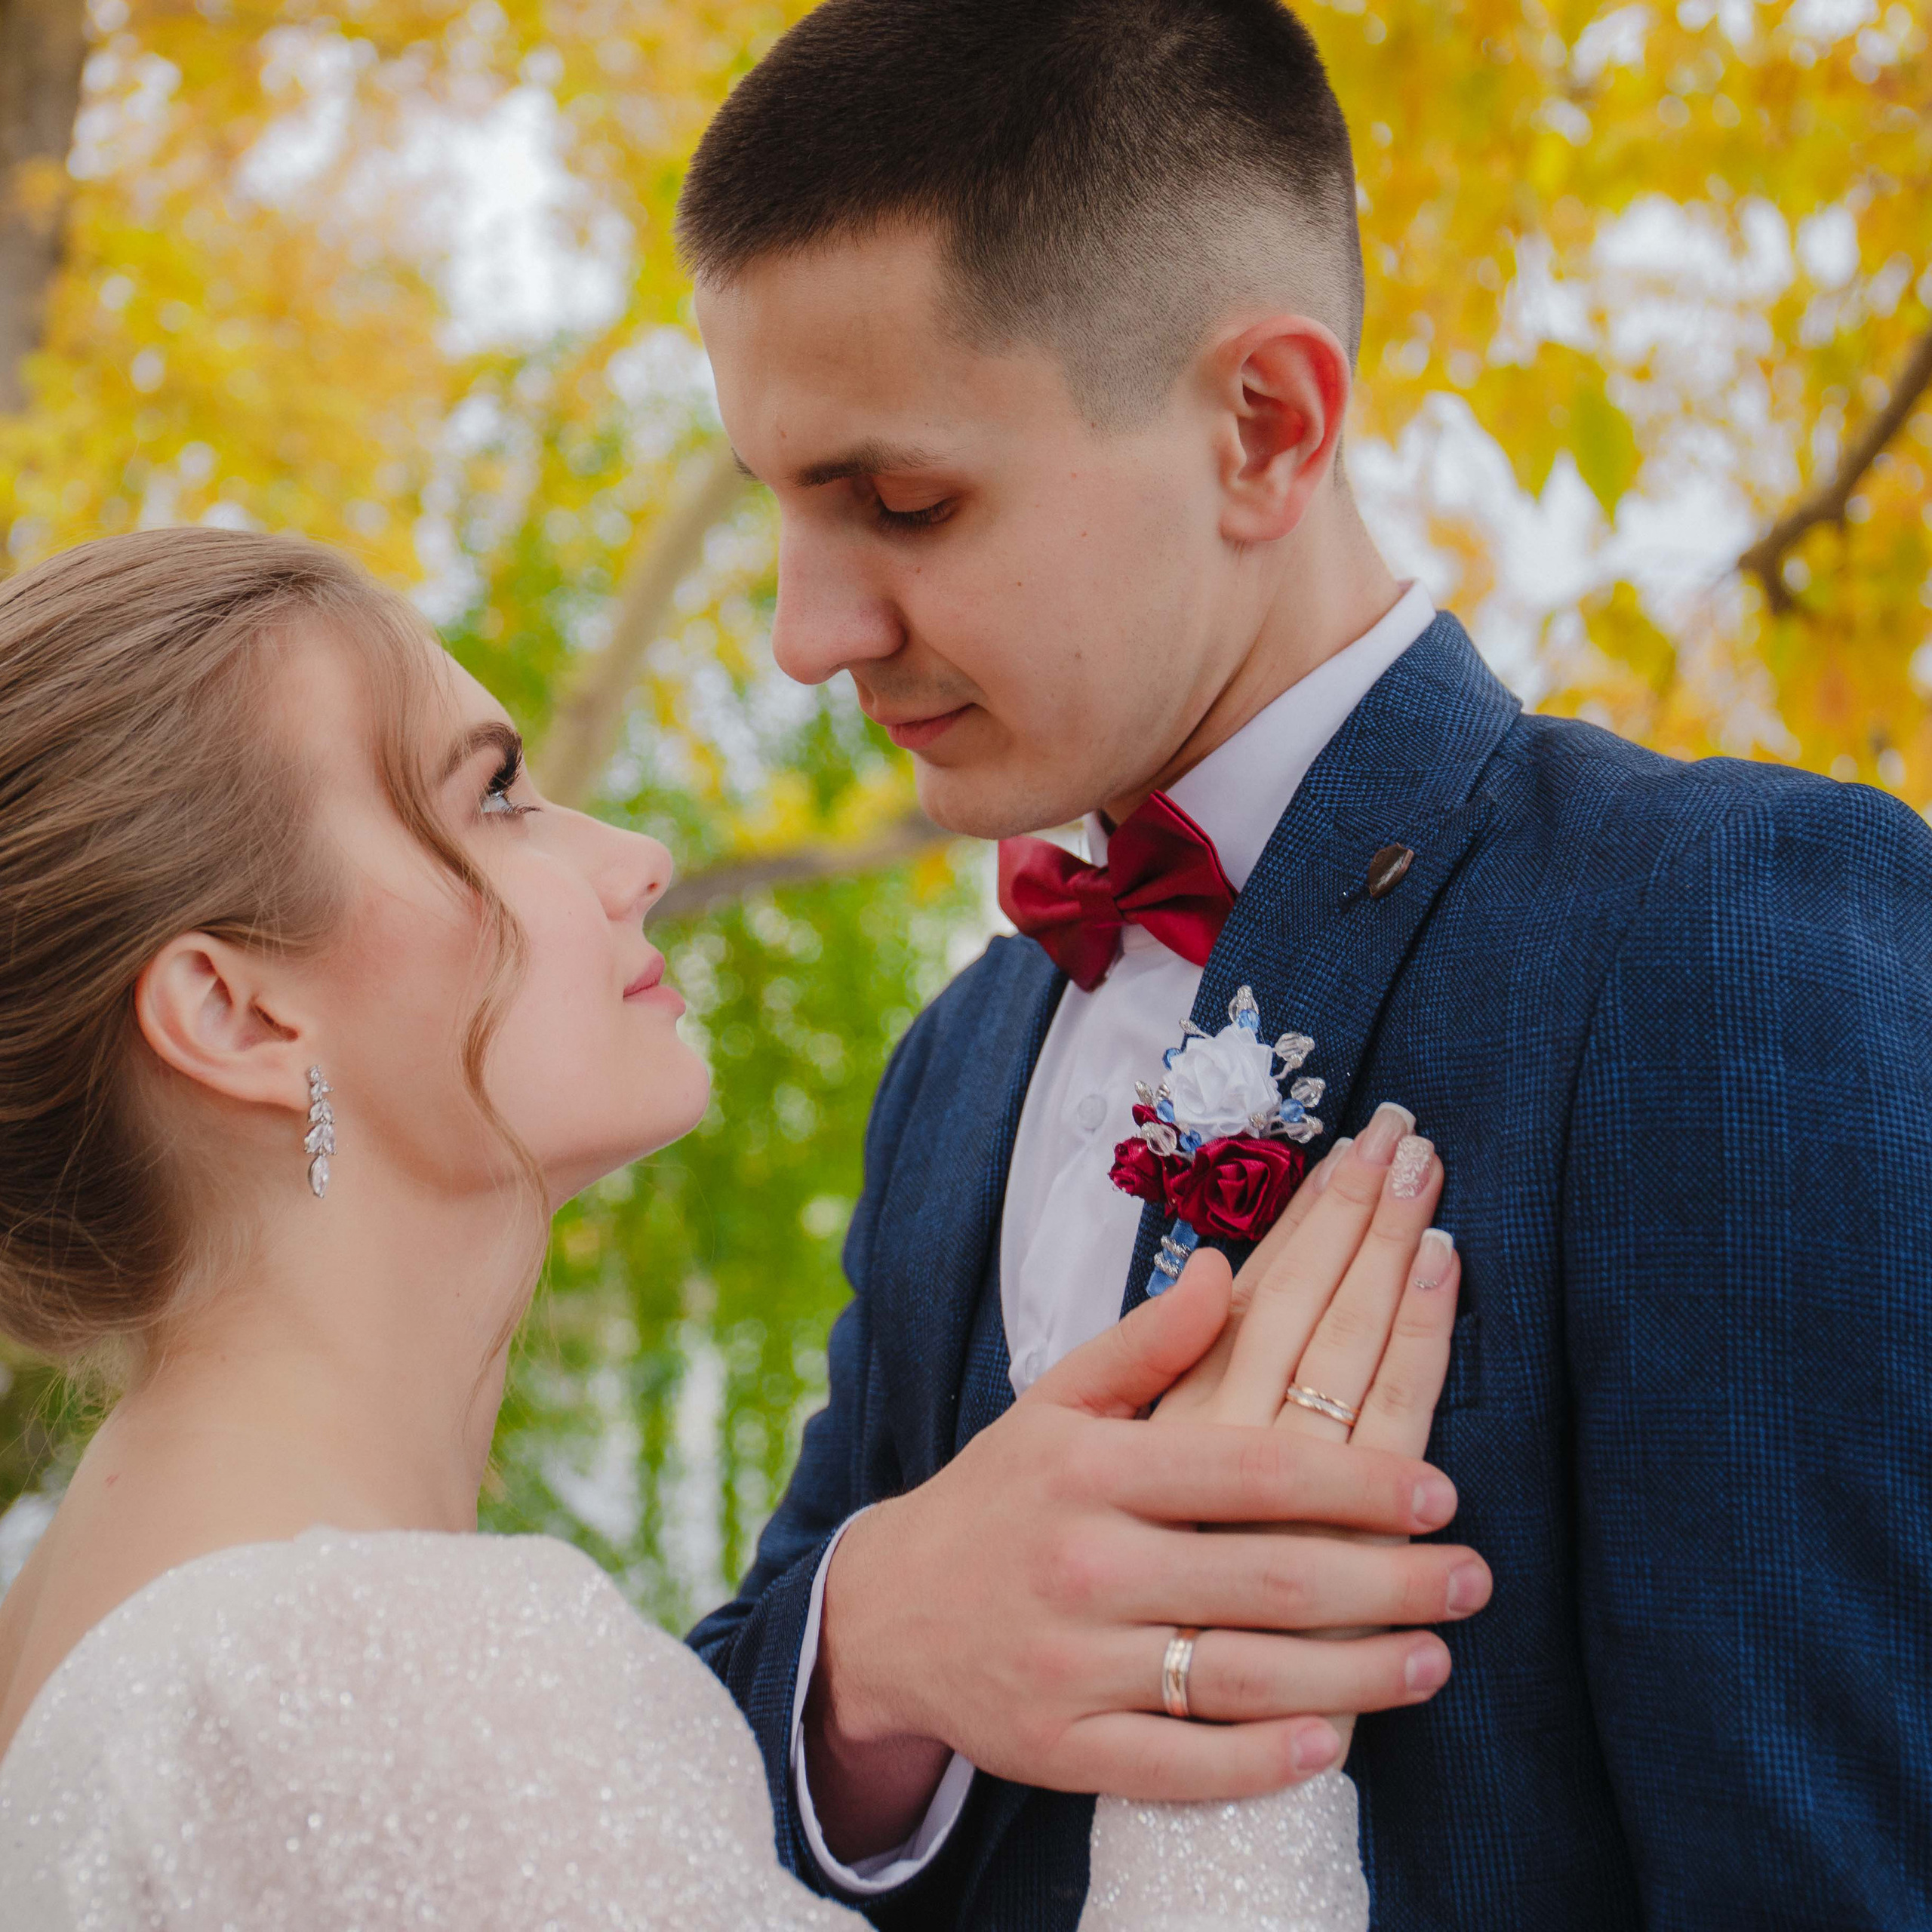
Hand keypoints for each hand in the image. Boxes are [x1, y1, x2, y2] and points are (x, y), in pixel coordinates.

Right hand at [805, 1212, 1487, 1859]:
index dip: (1357, 1485)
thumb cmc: (999, 1496)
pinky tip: (1333, 1742)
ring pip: (1241, 1679)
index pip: (1251, 1473)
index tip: (1441, 1493)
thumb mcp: (1056, 1404)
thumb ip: (1148, 1344)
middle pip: (1268, 1580)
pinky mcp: (1061, 1751)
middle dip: (1389, 1582)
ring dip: (1358, 1677)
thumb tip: (1231, 1270)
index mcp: (1091, 1471)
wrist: (885, 1613)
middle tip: (1473, 1577)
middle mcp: (1084, 1566)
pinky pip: (1180, 1767)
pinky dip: (1262, 1761)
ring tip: (1437, 1657)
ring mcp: (1072, 1666)